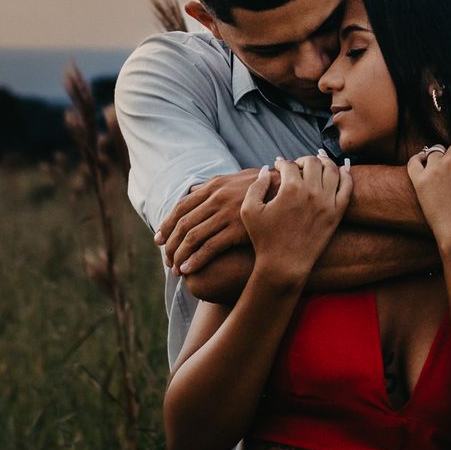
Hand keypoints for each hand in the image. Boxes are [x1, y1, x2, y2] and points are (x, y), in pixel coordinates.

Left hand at [157, 167, 276, 274]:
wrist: (291, 193)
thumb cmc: (264, 188)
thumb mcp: (236, 179)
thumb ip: (212, 185)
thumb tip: (191, 191)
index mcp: (213, 186)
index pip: (181, 208)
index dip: (166, 225)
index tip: (159, 240)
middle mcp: (216, 199)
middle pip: (183, 224)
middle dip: (171, 244)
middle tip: (166, 260)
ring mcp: (226, 214)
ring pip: (193, 237)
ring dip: (180, 255)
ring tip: (176, 269)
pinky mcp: (237, 229)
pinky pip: (209, 247)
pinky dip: (195, 259)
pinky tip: (188, 270)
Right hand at [240, 155, 351, 285]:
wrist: (285, 265)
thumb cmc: (264, 239)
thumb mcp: (249, 211)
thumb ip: (256, 186)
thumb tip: (266, 169)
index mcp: (291, 188)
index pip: (289, 164)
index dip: (282, 162)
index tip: (279, 165)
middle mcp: (312, 191)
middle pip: (313, 162)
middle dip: (303, 160)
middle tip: (297, 165)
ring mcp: (328, 202)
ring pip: (332, 169)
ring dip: (324, 162)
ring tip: (318, 162)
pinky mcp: (337, 213)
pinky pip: (347, 187)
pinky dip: (345, 174)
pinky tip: (341, 169)